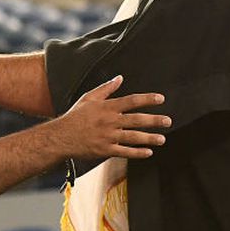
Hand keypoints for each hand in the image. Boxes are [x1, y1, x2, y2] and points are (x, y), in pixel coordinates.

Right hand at [51, 76, 170, 159]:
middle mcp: (110, 121)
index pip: (131, 101)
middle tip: (168, 121)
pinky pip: (125, 152)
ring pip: (133, 137)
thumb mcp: (89, 98)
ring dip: (149, 138)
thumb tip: (120, 78)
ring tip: (162, 139)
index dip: (147, 99)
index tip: (161, 99)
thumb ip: (106, 88)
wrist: (61, 137)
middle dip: (154, 120)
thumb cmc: (75, 116)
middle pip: (136, 119)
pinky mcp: (105, 150)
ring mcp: (108, 137)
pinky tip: (148, 152)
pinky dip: (137, 153)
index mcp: (107, 107)